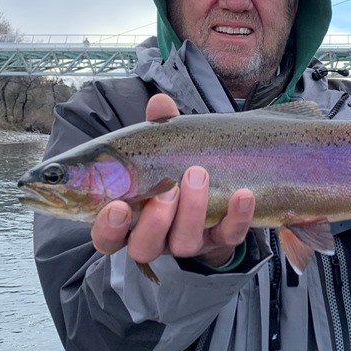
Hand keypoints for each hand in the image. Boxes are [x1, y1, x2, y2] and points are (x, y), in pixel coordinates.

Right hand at [90, 94, 255, 268]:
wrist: (216, 192)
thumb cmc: (175, 170)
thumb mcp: (164, 149)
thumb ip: (158, 130)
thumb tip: (161, 103)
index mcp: (131, 220)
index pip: (107, 238)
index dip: (108, 228)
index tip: (118, 207)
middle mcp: (157, 238)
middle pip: (145, 246)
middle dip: (155, 221)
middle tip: (167, 189)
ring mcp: (189, 241)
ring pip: (185, 242)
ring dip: (192, 211)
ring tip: (198, 175)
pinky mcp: (222, 239)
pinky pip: (229, 235)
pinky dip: (237, 216)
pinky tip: (243, 194)